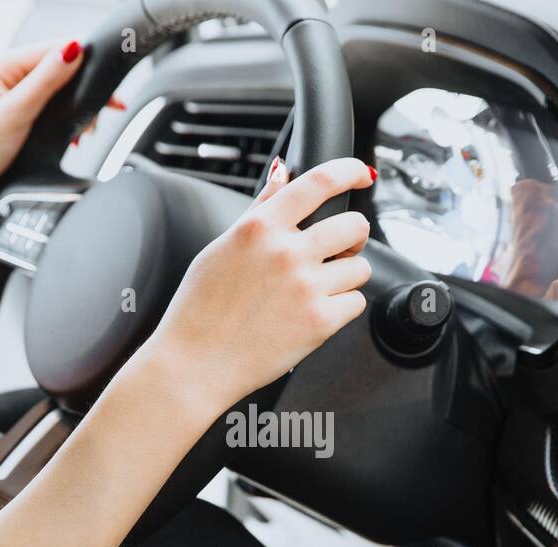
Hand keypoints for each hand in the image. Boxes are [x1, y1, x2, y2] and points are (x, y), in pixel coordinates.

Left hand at [0, 39, 121, 203]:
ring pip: (58, 89)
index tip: (107, 85)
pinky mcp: (18, 111)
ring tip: (85, 131)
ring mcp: (12, 93)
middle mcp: (7, 74)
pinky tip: (73, 135)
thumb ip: (46, 80)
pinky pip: (51, 105)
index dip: (84, 63)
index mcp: (2, 65)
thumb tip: (73, 49)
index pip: (53, 49)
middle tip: (106, 111)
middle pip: (59, 68)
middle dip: (83, 91)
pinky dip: (66, 119)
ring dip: (76, 108)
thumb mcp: (16, 112)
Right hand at [145, 156, 375, 412]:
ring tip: (318, 289)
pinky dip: (342, 307)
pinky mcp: (320, 322)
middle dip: (354, 235)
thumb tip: (283, 173)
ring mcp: (306, 287)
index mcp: (260, 228)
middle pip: (353, 226)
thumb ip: (259, 209)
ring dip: (347, 275)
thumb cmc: (200, 309)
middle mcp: (287, 253)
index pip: (320, 182)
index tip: (362, 175)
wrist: (195, 363)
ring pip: (360, 267)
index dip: (350, 172)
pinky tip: (315, 312)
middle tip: (341, 248)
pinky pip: (356, 303)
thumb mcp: (221, 247)